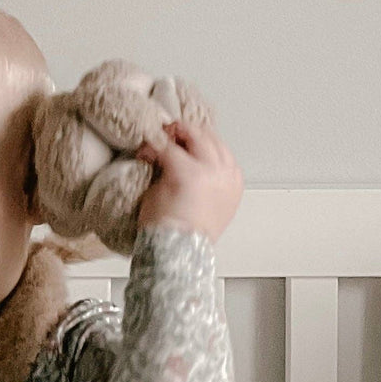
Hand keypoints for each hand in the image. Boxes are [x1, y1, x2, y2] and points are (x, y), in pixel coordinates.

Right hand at [136, 120, 242, 242]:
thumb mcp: (153, 188)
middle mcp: (214, 172)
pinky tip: (204, 157)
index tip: (145, 148)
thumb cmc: (164, 226)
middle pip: (197, 135)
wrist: (181, 250)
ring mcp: (228, 179)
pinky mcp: (235, 187)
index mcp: (190, 173)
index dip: (153, 143)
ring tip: (186, 143)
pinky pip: (229, 160)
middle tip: (166, 135)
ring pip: (217, 142)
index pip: (168, 144)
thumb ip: (160, 162)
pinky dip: (216, 154)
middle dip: (179, 131)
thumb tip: (160, 149)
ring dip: (199, 138)